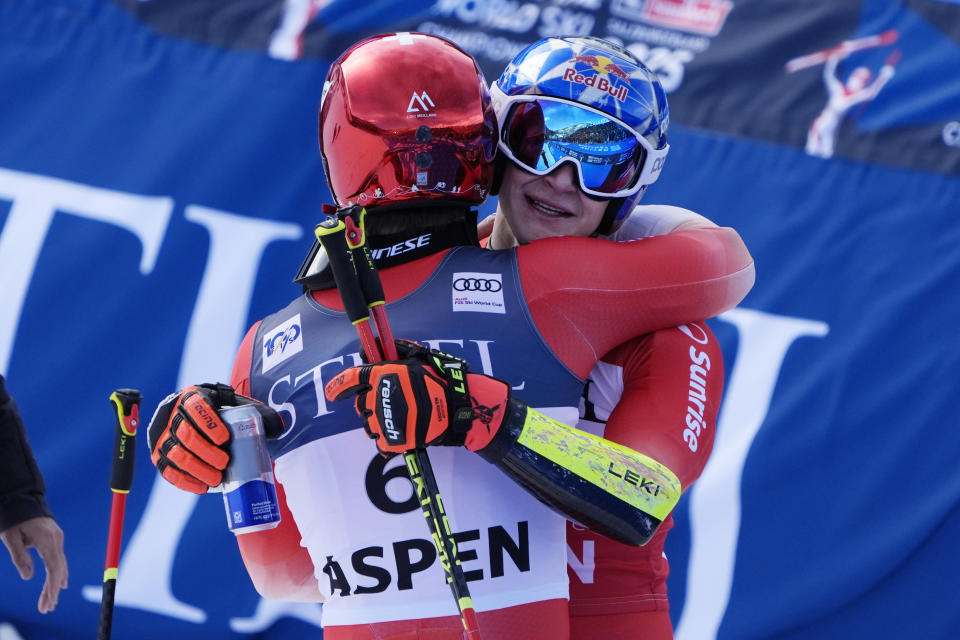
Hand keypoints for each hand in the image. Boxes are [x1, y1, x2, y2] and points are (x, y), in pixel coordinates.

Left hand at [1, 516, 67, 612]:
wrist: (22, 497)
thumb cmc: (14, 517)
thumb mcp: (10, 537)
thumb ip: (20, 557)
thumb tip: (28, 576)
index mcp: (47, 539)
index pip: (54, 568)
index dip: (52, 587)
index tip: (50, 602)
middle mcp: (56, 539)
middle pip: (58, 569)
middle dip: (52, 590)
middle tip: (46, 609)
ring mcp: (57, 538)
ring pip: (59, 565)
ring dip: (54, 584)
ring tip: (49, 602)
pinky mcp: (54, 538)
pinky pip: (58, 559)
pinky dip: (58, 573)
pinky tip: (60, 584)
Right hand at [147, 383, 282, 493]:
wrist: (198, 418)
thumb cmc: (222, 412)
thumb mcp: (237, 405)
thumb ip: (258, 413)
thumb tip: (279, 426)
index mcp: (192, 396)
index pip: (195, 407)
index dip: (209, 423)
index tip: (225, 438)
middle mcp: (172, 414)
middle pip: (185, 434)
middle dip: (205, 451)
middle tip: (224, 462)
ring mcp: (162, 436)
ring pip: (175, 454)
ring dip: (197, 469)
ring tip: (217, 479)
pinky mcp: (159, 456)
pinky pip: (167, 470)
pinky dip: (185, 481)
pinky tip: (202, 487)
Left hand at [324, 342, 510, 454]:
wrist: (457, 405)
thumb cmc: (439, 379)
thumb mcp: (416, 357)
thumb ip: (393, 350)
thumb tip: (373, 344)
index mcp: (381, 376)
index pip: (350, 380)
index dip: (337, 387)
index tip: (332, 394)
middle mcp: (378, 398)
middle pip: (360, 405)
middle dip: (370, 403)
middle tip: (388, 402)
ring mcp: (384, 421)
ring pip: (368, 425)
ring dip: (378, 422)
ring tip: (397, 418)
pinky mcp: (393, 440)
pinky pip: (380, 443)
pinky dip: (387, 440)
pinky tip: (400, 432)